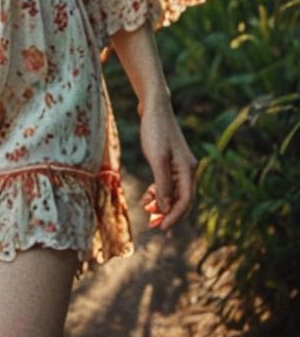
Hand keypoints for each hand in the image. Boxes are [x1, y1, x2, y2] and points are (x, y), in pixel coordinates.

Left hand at [138, 92, 197, 232]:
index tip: (162, 229)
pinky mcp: (170, 160)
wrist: (154, 107)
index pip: (185, 201)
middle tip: (153, 226)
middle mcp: (187, 169)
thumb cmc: (155, 130)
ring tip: (148, 213)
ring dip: (162, 204)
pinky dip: (159, 191)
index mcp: (188, 170)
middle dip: (168, 214)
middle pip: (181, 199)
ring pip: (173, 192)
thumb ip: (162, 184)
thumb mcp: (157, 159)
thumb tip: (164, 208)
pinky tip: (148, 197)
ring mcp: (179, 165)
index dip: (174, 216)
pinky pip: (167, 183)